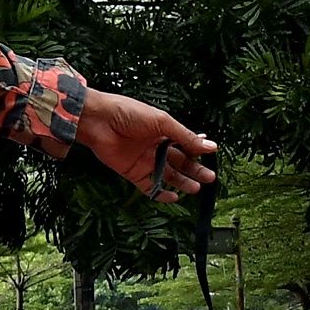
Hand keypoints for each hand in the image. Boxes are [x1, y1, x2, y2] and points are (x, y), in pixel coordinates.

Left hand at [78, 91, 218, 201]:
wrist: (98, 120)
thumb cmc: (128, 113)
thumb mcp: (162, 122)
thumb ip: (185, 136)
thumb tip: (209, 146)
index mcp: (163, 131)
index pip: (185, 144)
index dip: (197, 151)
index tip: (211, 157)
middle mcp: (155, 147)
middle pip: (179, 162)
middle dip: (194, 170)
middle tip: (209, 178)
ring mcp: (144, 160)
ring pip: (167, 175)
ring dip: (182, 182)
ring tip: (196, 189)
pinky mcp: (132, 172)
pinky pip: (149, 186)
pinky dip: (160, 193)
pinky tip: (173, 197)